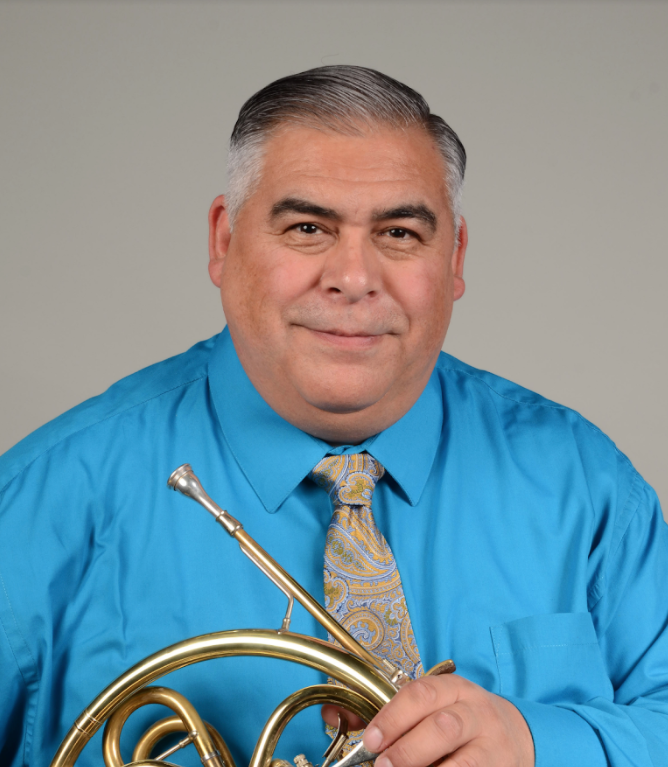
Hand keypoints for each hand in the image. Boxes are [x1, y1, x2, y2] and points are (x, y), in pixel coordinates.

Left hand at [359, 674, 533, 766]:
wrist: (518, 735)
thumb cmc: (459, 722)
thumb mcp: (430, 708)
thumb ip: (385, 714)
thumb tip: (333, 713)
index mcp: (453, 688)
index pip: (422, 694)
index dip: (394, 717)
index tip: (371, 741)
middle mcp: (476, 712)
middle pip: (443, 726)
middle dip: (409, 749)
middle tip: (384, 766)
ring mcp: (493, 745)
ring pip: (465, 761)